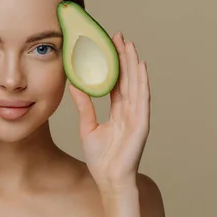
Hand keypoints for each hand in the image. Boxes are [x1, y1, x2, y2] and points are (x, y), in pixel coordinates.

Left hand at [69, 32, 149, 192]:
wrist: (109, 180)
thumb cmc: (101, 158)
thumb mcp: (87, 127)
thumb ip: (84, 106)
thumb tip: (74, 85)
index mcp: (118, 111)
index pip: (116, 82)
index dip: (113, 64)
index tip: (107, 45)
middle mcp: (129, 110)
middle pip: (127, 78)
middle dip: (123, 56)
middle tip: (117, 36)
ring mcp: (137, 116)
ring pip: (135, 84)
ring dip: (133, 63)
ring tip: (129, 44)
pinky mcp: (141, 123)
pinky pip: (142, 99)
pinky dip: (142, 82)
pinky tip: (140, 66)